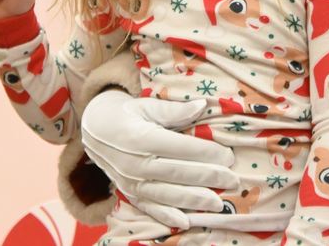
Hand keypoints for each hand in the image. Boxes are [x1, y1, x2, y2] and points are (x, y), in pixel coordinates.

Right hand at [82, 89, 239, 228]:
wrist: (95, 129)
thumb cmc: (128, 113)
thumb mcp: (148, 105)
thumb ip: (175, 110)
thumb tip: (201, 105)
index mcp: (141, 138)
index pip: (181, 148)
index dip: (207, 153)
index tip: (229, 156)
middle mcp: (135, 163)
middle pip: (178, 173)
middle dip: (208, 178)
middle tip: (233, 180)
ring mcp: (130, 181)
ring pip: (166, 194)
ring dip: (194, 200)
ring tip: (219, 204)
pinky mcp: (128, 193)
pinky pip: (148, 207)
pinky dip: (166, 217)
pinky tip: (185, 222)